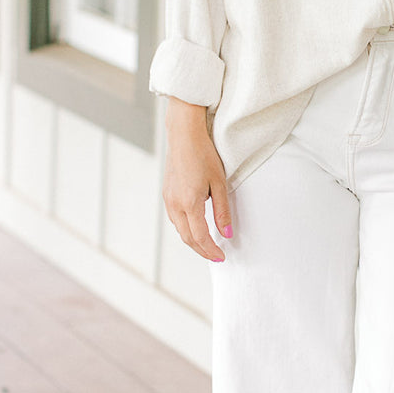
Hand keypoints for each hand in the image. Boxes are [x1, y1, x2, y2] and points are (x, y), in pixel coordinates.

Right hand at [162, 98, 231, 261]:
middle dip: (201, 250)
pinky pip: (175, 218)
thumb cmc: (203, 155)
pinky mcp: (167, 193)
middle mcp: (174, 204)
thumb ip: (222, 211)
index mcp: (189, 203)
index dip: (211, 250)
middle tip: (215, 256)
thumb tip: (227, 233)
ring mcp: (168, 199)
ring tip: (208, 245)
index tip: (221, 257)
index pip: (200, 237)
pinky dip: (186, 228)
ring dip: (193, 240)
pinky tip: (196, 227)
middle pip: (187, 238)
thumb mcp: (219, 184)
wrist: (184, 135)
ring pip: (179, 229)